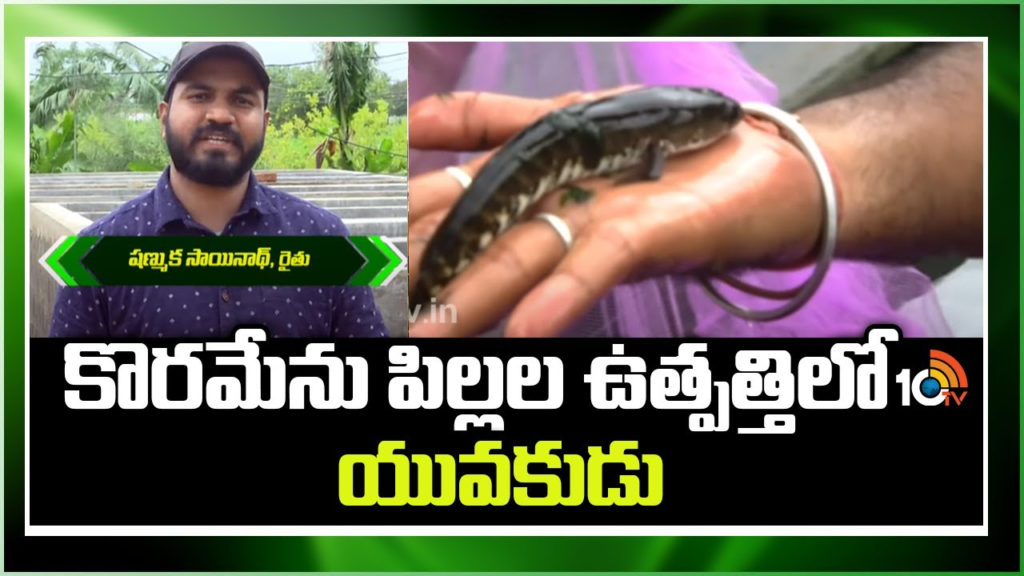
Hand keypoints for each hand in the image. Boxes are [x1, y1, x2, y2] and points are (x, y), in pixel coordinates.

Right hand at [408, 88, 827, 337]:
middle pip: (479, 241)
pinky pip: (593, 267)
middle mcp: (553, 214)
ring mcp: (594, 228)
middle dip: (430, 274)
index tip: (359, 248)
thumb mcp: (561, 115)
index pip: (450, 197)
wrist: (761, 155)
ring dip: (475, 304)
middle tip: (382, 311)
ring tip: (429, 341)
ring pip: (522, 264)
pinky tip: (522, 335)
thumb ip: (484, 121)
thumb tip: (407, 122)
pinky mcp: (645, 235)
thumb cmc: (662, 137)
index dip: (407, 218)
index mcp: (527, 184)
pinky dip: (558, 297)